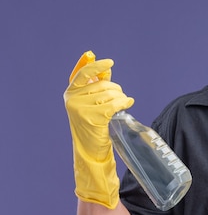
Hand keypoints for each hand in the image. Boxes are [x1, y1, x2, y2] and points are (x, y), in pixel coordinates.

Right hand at [63, 51, 133, 208]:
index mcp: (70, 93)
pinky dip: (124, 102)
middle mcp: (72, 99)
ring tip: (123, 104)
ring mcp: (80, 109)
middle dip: (116, 90)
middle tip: (121, 98)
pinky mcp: (92, 118)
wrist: (90, 152)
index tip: (110, 62)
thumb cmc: (93, 125)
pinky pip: (114, 104)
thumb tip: (106, 68)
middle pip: (103, 84)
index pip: (83, 73)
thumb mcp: (91, 103)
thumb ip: (96, 85)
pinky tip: (128, 103)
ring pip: (110, 94)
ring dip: (121, 97)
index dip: (96, 67)